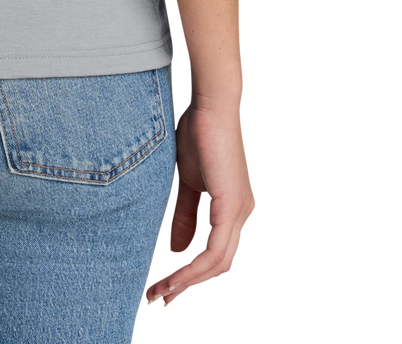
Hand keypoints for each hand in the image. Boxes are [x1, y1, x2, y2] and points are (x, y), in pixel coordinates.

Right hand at [144, 97, 255, 309]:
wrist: (210, 105)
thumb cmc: (199, 133)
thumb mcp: (187, 181)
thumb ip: (184, 215)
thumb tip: (177, 250)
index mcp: (233, 208)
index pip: (216, 253)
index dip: (191, 273)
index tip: (164, 285)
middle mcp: (242, 214)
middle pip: (218, 266)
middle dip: (187, 285)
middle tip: (158, 297)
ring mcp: (240, 213)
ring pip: (217, 265)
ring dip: (187, 281)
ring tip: (161, 291)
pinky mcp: (232, 207)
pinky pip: (213, 251)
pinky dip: (193, 267)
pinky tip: (173, 273)